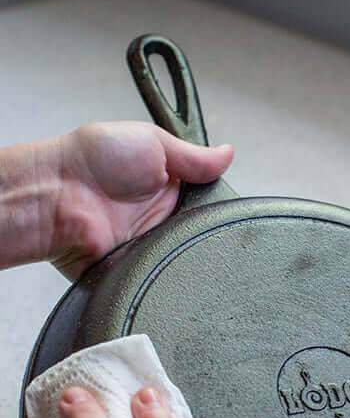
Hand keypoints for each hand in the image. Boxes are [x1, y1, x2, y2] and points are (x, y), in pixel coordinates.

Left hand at [0, 122, 232, 277]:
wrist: (54, 199)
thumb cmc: (89, 162)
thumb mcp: (152, 142)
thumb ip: (195, 155)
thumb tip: (228, 154)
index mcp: (168, 187)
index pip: (209, 200)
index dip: (218, 201)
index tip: (219, 197)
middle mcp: (162, 218)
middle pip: (202, 231)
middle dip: (203, 225)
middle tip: (192, 214)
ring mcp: (151, 245)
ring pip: (187, 255)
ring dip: (184, 245)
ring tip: (172, 231)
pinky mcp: (139, 269)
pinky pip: (165, 275)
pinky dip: (167, 267)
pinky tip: (161, 253)